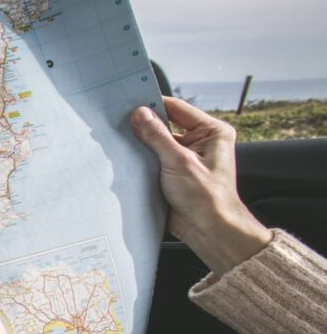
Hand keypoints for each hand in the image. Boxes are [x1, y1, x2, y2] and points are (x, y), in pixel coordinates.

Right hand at [131, 96, 270, 274]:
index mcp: (211, 131)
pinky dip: (141, 158)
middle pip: (165, 124)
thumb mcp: (179, 162)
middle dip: (144, 125)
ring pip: (157, 142)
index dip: (153, 105)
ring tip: (121, 139)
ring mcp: (186, 157)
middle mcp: (200, 141)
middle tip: (121, 121)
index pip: (177, 109)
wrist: (209, 230)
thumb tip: (140, 114)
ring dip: (141, 143)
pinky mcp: (173, 172)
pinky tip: (126, 157)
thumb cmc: (207, 198)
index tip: (130, 103)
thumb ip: (157, 136)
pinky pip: (154, 158)